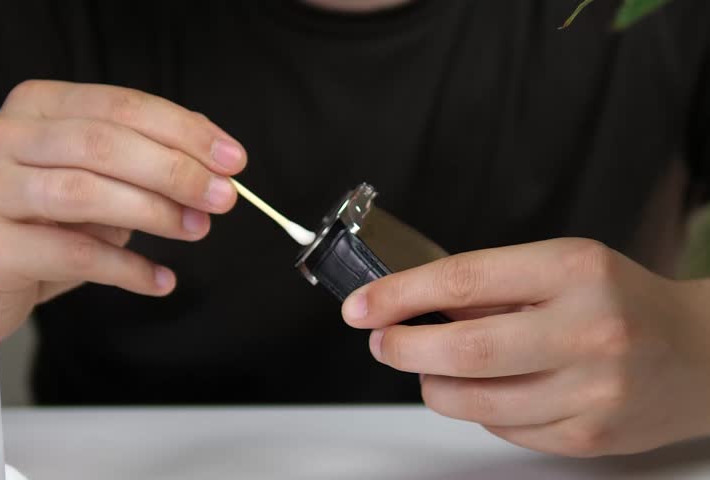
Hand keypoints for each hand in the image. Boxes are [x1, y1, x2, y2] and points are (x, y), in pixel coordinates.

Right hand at [0, 80, 246, 337]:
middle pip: (105, 143)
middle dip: (176, 170)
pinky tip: (161, 280)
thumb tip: (216, 157)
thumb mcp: (96, 181)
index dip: (185, 131)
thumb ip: (144, 160)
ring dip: (156, 212)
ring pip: (87, 192)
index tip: (233, 160)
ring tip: (197, 230)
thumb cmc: (43, 225)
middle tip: (223, 198)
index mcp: (34, 106)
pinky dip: (129, 268)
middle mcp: (1, 136)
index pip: (121, 106)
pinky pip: (74, 254)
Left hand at [342, 238, 709, 456]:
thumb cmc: (619, 300)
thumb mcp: (561, 267)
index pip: (463, 279)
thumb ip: (490, 285)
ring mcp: (590, 391)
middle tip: (383, 341)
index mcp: (574, 271)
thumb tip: (411, 303)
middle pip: (463, 350)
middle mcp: (587, 330)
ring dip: (431, 384)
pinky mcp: (588, 436)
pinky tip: (486, 389)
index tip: (361, 306)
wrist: (700, 353)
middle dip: (404, 348)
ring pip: (474, 401)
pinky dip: (476, 409)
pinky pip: (502, 429)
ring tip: (428, 367)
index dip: (400, 295)